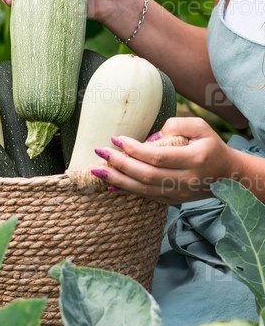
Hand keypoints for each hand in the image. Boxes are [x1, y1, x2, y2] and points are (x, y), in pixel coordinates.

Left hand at [89, 117, 238, 203]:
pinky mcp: (172, 200)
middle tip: (99, 152)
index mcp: (195, 159)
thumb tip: (149, 137)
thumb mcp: (200, 127)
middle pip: (146, 175)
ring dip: (117, 180)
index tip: (115, 139)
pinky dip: (126, 191)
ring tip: (96, 170)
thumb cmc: (210, 146)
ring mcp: (179, 193)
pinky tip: (109, 185)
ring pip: (143, 189)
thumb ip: (176, 125)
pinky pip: (145, 196)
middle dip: (119, 164)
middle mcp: (186, 179)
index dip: (133, 149)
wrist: (228, 175)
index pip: (157, 156)